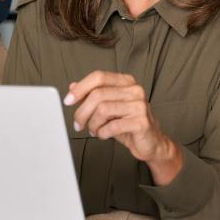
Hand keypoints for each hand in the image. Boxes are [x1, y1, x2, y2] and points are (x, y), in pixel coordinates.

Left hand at [65, 71, 182, 184]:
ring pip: (103, 110)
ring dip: (92, 124)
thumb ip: (92, 95)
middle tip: (78, 124)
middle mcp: (134, 90)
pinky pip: (113, 126)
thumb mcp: (108, 107)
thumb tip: (72, 86)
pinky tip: (104, 135)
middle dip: (82, 112)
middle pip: (98, 95)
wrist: (151, 142)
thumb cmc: (128, 123)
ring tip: (94, 130)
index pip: (99, 77)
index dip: (80, 88)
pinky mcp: (142, 122)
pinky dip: (103, 132)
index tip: (68, 100)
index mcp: (126, 81)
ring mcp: (140, 105)